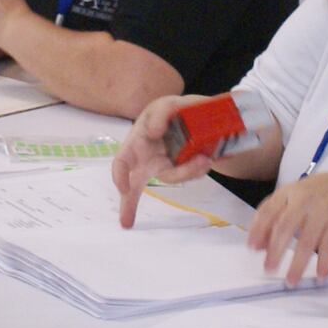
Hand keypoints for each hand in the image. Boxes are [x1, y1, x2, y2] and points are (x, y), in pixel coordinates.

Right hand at [111, 95, 217, 227]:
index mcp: (138, 142)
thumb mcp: (167, 104)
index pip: (122, 161)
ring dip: (187, 171)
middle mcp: (149, 159)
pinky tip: (207, 160)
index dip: (119, 175)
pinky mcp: (186, 169)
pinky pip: (190, 174)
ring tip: (205, 160)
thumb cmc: (173, 111)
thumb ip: (160, 112)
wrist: (202, 118)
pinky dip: (199, 169)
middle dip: (130, 204)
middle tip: (126, 223)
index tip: (123, 188)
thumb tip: (154, 131)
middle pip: (137, 183)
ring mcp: (167, 166)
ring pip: (173, 176)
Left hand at [248, 170, 327, 285]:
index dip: (258, 229)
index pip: (269, 210)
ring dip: (298, 263)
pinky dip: (324, 262)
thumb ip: (275, 216)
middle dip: (275, 250)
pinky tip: (320, 275)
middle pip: (286, 226)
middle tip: (269, 269)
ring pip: (307, 240)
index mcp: (288, 192)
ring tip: (291, 280)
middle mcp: (304, 200)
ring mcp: (322, 211)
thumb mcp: (294, 197)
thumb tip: (259, 245)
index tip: (252, 248)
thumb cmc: (319, 194)